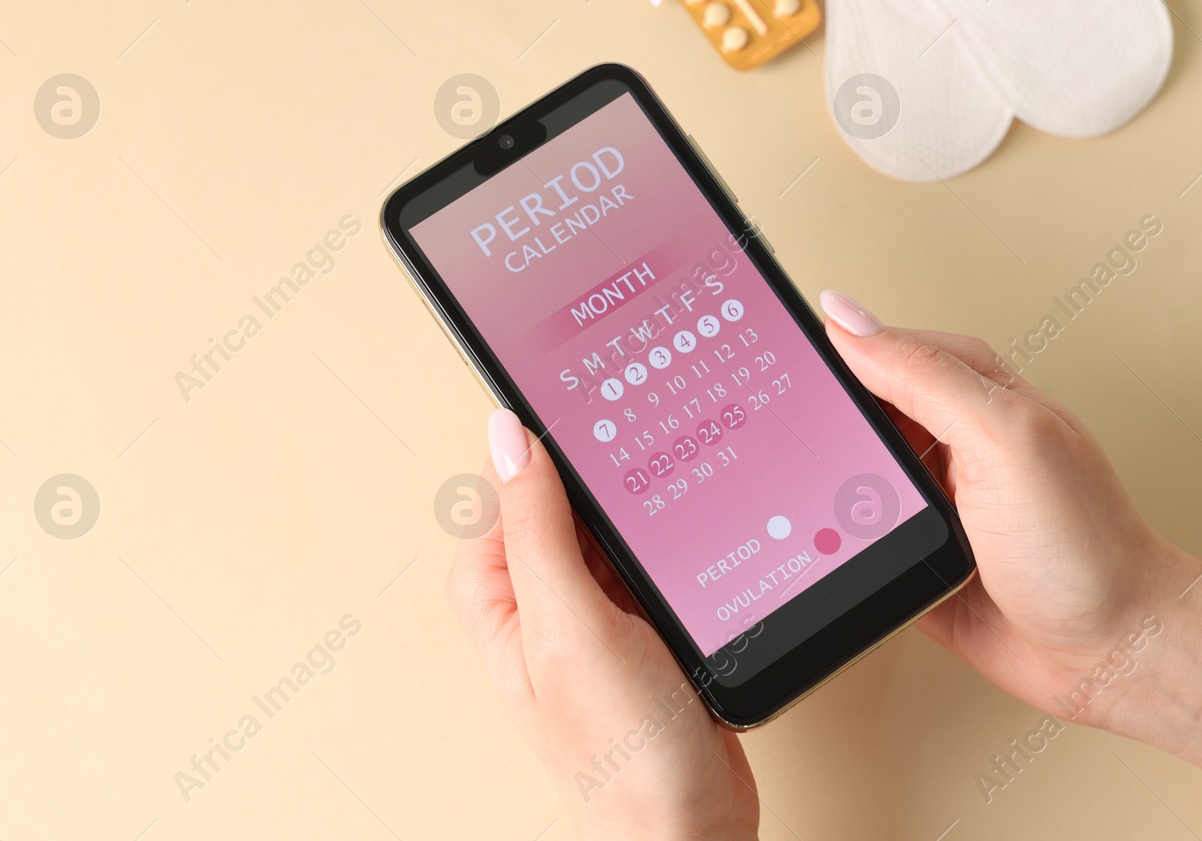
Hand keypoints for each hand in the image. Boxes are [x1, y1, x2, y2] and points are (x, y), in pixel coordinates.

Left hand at [447, 408, 759, 840]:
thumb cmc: (619, 755)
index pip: (510, 481)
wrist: (687, 831)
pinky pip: (653, 561)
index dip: (550, 441)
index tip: (595, 403)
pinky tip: (702, 536)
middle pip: (567, 499)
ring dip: (648, 511)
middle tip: (654, 445)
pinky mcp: (642, 629)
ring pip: (616, 527)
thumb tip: (506, 433)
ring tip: (683, 497)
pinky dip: (676, 543)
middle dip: (609, 476)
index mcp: (499, 595)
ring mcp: (592, 617)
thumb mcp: (570, 625)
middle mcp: (539, 603)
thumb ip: (538, 527)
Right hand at [819, 290, 1201, 727]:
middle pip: (862, 411)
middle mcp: (955, 443)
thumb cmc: (1085, 546)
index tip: (779, 349)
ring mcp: (938, 502)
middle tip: (774, 428)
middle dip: (821, 419)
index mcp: (977, 395)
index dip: (834, 346)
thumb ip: (925, 376)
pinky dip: (834, 540)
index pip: (887, 348)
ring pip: (854, 474)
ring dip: (825, 482)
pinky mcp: (920, 558)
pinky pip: (859, 538)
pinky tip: (818, 542)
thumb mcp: (1002, 438)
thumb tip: (849, 320)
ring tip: (791, 488)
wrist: (1113, 654)